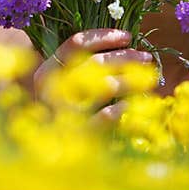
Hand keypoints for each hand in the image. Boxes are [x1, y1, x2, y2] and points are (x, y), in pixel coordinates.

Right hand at [32, 28, 153, 124]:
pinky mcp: (79, 134)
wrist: (42, 152)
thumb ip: (81, 66)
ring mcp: (65, 112)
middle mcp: (53, 88)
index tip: (128, 37)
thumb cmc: (55, 112)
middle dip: (126, 56)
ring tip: (146, 78)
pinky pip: (106, 117)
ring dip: (130, 79)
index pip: (77, 43)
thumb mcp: (58, 85)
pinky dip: (120, 108)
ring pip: (106, 86)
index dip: (105, 37)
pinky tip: (128, 105)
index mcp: (47, 71)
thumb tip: (122, 45)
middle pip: (96, 61)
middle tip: (145, 56)